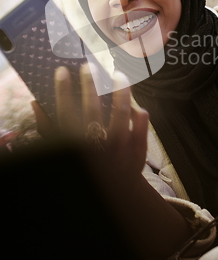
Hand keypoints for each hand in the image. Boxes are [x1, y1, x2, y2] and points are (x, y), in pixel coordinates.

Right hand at [32, 65, 148, 186]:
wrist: (116, 193)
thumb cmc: (87, 166)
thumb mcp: (64, 152)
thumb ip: (49, 129)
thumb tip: (36, 103)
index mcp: (75, 146)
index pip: (65, 112)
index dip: (63, 89)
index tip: (62, 70)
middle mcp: (96, 145)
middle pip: (93, 108)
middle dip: (90, 84)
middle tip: (89, 66)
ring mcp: (119, 148)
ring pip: (121, 113)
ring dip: (120, 90)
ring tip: (118, 74)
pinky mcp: (138, 150)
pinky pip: (141, 125)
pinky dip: (139, 112)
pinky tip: (135, 103)